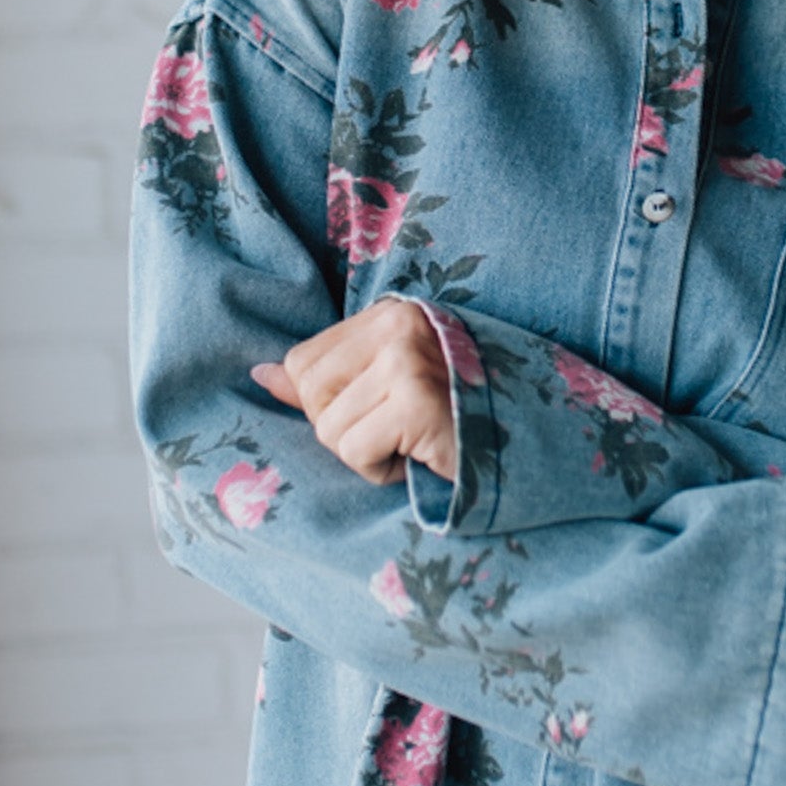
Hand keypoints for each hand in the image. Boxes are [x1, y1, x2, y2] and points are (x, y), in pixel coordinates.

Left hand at [249, 298, 456, 487]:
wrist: (525, 448)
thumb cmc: (453, 419)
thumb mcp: (387, 386)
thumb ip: (326, 378)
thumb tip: (259, 376)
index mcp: (389, 315)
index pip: (303, 363)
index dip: (330, 405)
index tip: (380, 413)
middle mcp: (397, 326)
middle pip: (310, 393)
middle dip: (343, 430)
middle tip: (396, 433)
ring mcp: (408, 359)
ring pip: (329, 429)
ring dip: (366, 455)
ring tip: (413, 443)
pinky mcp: (416, 400)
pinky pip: (354, 451)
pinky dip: (381, 470)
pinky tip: (419, 457)